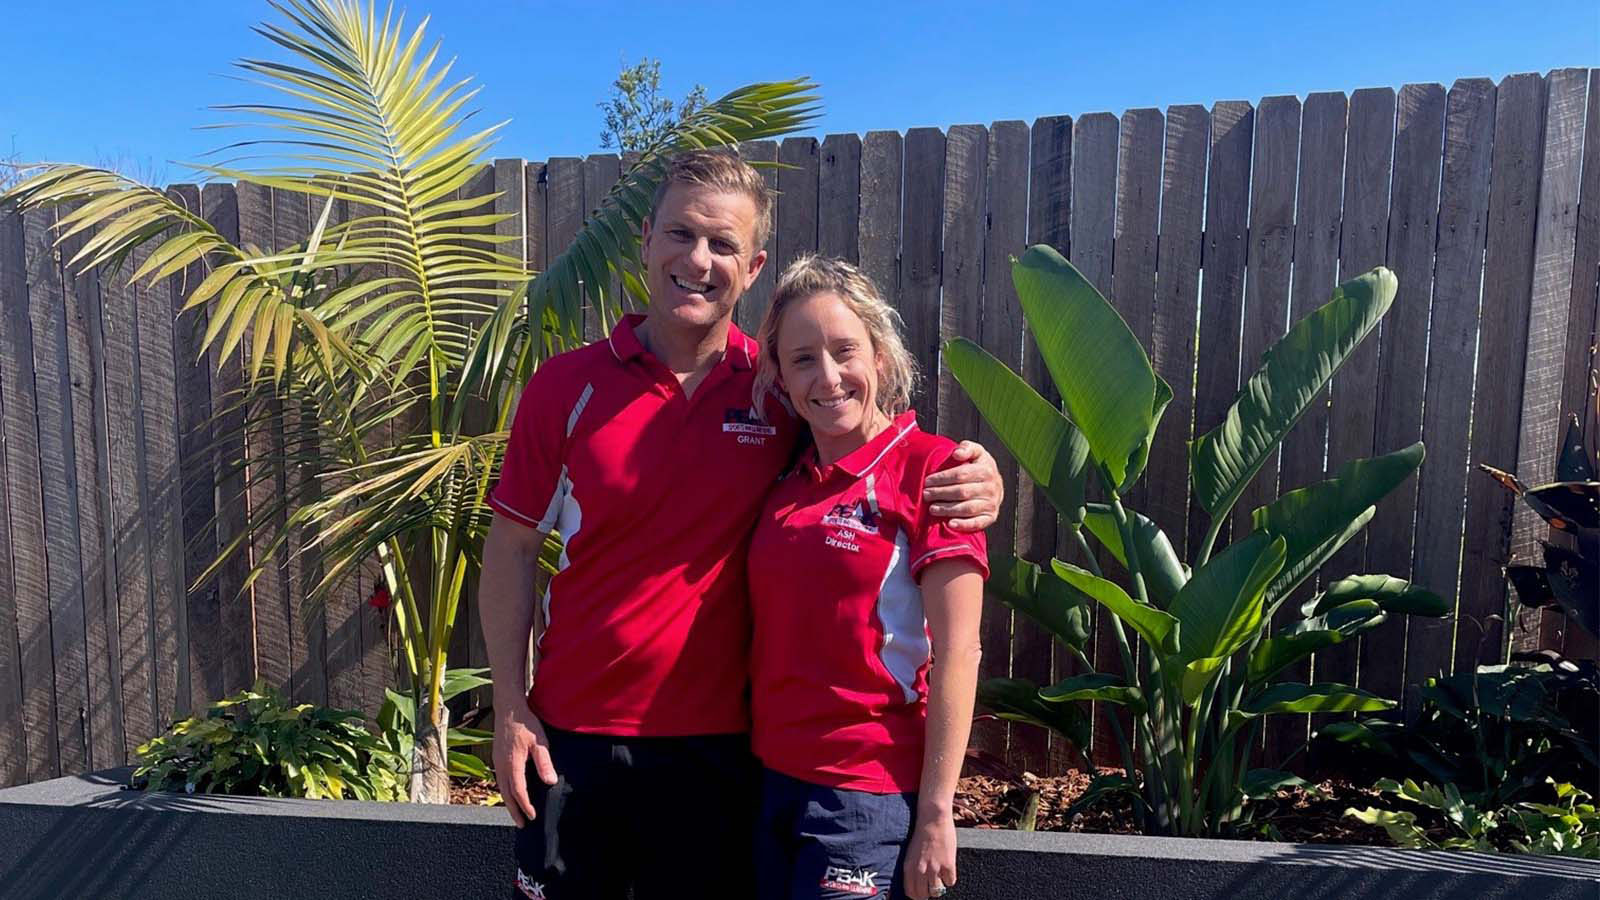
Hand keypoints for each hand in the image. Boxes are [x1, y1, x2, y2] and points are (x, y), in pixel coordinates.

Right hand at [493, 696, 557, 827]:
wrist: (509, 708)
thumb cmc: (526, 723)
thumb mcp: (539, 741)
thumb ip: (544, 762)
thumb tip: (550, 782)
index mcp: (512, 764)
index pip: (519, 791)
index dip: (525, 806)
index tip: (533, 816)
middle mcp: (501, 765)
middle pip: (506, 794)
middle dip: (514, 810)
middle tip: (521, 824)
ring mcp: (497, 761)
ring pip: (501, 788)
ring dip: (509, 802)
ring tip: (516, 813)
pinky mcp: (496, 757)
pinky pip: (500, 779)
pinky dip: (506, 790)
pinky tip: (511, 793)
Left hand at [903, 812, 957, 898]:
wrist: (933, 819)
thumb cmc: (922, 832)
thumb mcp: (911, 852)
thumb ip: (913, 867)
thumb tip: (917, 881)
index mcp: (908, 867)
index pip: (910, 892)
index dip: (917, 895)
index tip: (921, 892)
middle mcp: (920, 870)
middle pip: (923, 895)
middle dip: (927, 893)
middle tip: (931, 887)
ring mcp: (935, 869)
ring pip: (936, 891)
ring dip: (939, 886)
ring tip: (940, 878)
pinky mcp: (948, 865)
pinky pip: (950, 882)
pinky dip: (950, 878)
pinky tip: (948, 869)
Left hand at [923, 441, 1003, 530]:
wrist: (996, 486)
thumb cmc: (979, 468)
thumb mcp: (977, 453)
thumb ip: (968, 448)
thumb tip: (957, 453)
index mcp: (986, 470)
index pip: (961, 475)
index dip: (942, 478)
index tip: (927, 481)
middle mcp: (991, 488)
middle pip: (962, 492)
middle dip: (941, 493)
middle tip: (926, 494)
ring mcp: (991, 503)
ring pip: (967, 508)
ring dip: (948, 509)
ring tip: (932, 508)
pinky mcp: (990, 517)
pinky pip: (977, 523)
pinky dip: (964, 525)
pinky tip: (950, 524)